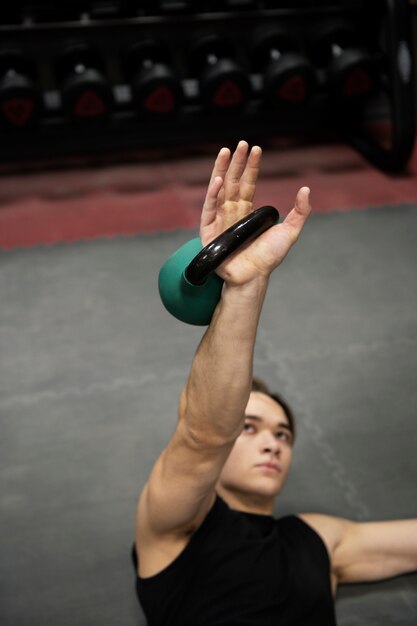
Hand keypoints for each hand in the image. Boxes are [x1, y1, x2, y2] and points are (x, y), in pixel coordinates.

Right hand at [200, 140, 311, 286]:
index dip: (251, 166)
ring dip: (222, 170)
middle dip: (237, 162)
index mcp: (246, 211)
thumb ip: (299, 213)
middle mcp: (231, 212)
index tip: (256, 149)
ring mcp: (219, 219)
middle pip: (233, 181)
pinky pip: (209, 209)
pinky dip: (213, 194)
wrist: (253, 277)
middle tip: (241, 143)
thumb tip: (306, 190)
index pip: (248, 183)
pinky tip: (219, 180)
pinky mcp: (209, 231)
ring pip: (219, 189)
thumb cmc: (268, 258)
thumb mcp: (290, 232)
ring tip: (226, 152)